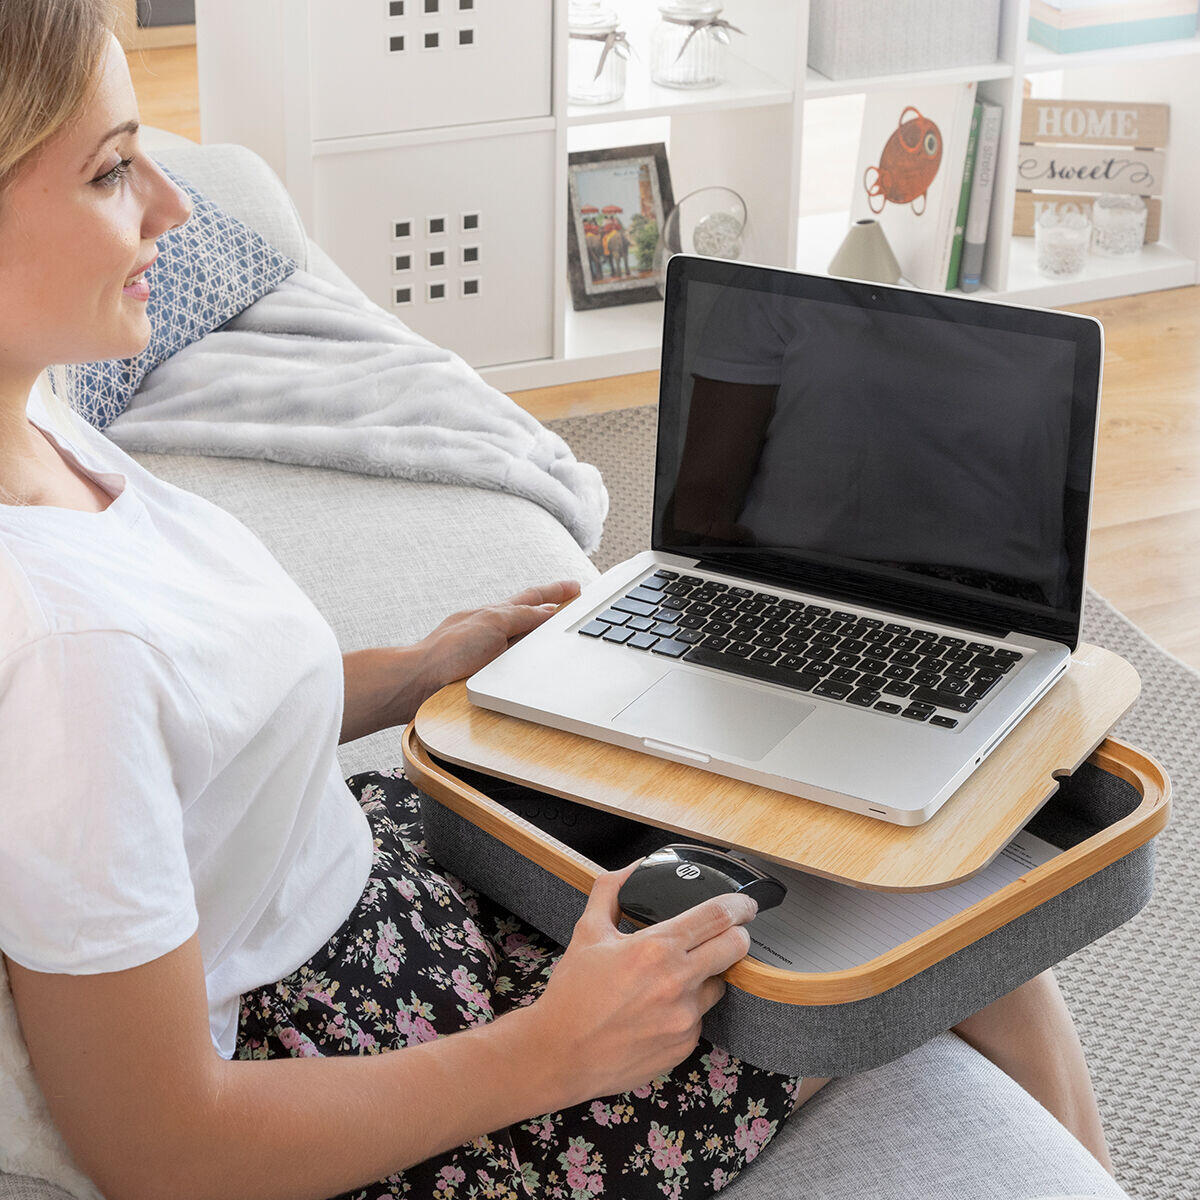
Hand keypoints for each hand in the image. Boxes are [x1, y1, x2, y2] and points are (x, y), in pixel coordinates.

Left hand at [421, 579, 581, 689]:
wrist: (423, 679)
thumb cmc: (450, 649)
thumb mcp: (493, 623)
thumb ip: (522, 616)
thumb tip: (547, 613)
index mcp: (495, 613)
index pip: (532, 598)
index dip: (555, 592)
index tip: (575, 587)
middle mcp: (494, 630)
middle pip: (530, 614)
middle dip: (552, 607)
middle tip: (574, 600)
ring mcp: (490, 651)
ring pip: (524, 639)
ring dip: (542, 635)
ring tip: (561, 631)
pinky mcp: (486, 673)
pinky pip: (517, 663)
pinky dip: (530, 659)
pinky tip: (535, 664)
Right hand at [526, 860, 756, 1107]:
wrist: (560, 1054)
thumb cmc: (573, 994)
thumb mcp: (587, 931)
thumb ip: (612, 891)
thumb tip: (634, 868)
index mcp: (656, 948)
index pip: (718, 916)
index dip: (739, 905)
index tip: (745, 904)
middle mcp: (677, 983)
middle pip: (735, 948)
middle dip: (737, 935)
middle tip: (726, 934)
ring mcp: (685, 1018)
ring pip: (718, 985)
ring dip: (706, 976)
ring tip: (671, 980)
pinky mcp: (684, 1045)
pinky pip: (699, 1018)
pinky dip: (686, 1009)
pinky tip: (657, 1010)